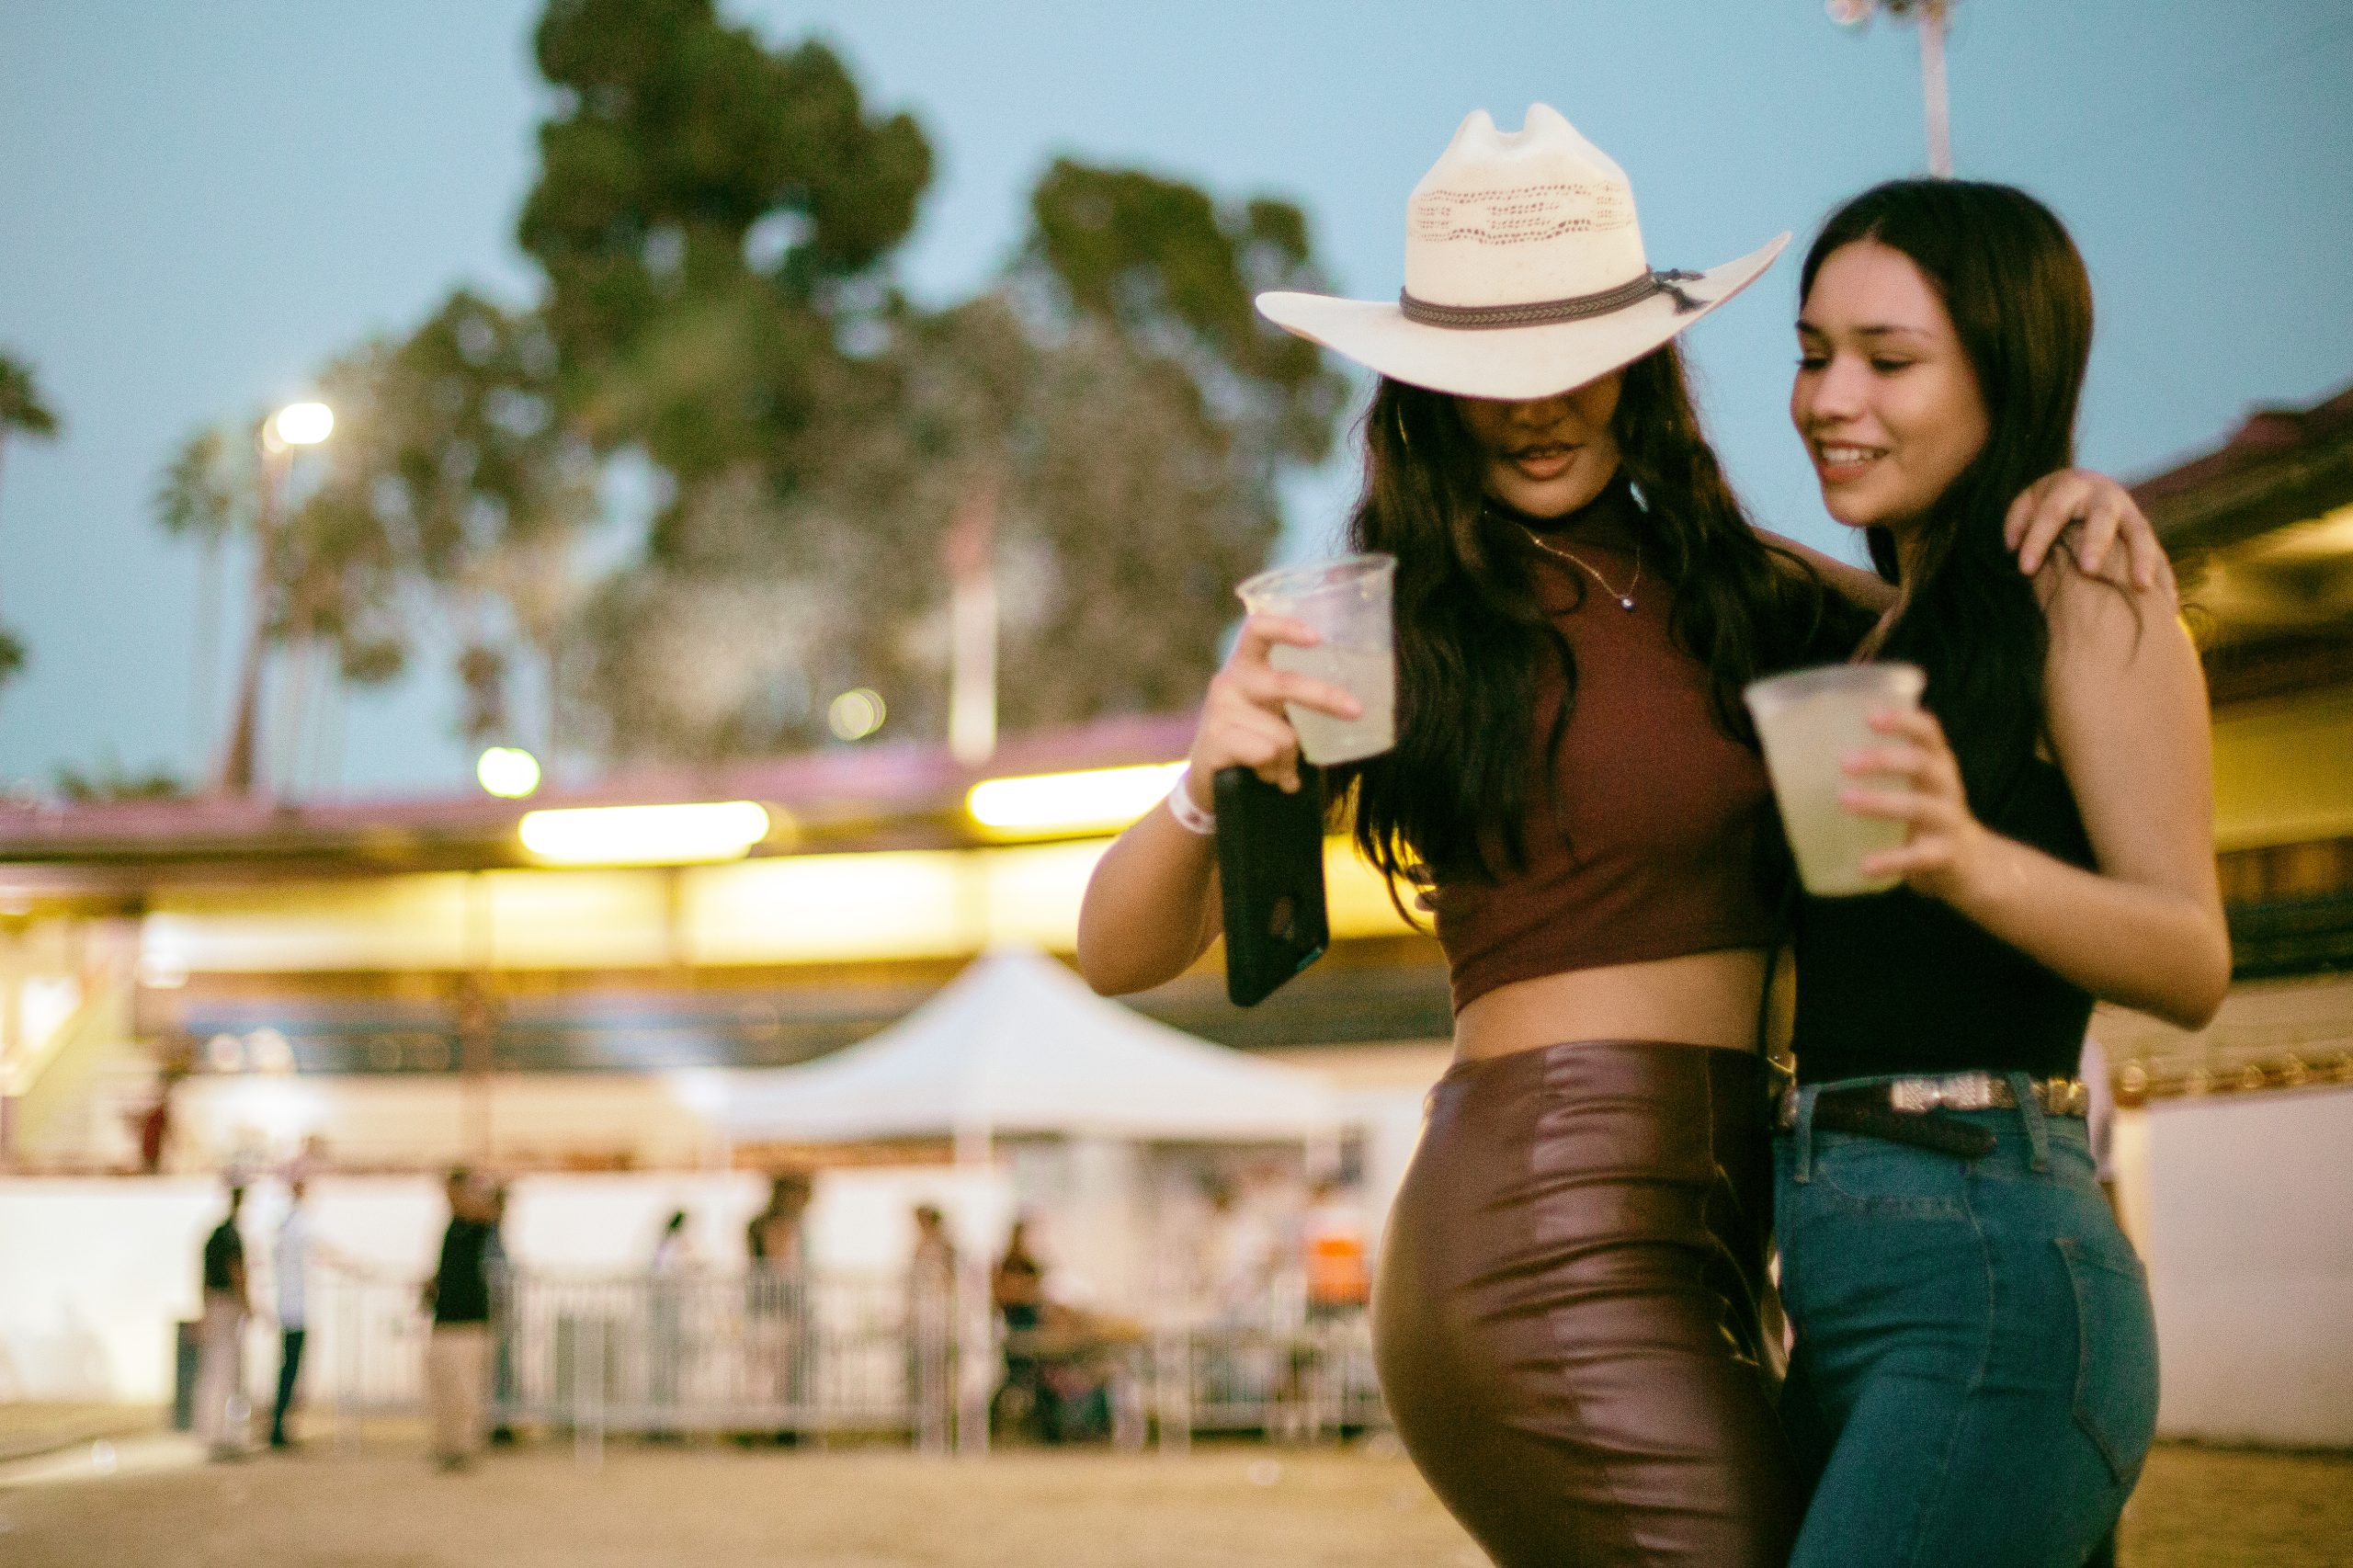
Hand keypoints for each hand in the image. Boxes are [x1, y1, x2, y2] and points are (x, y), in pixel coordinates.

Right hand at [1186, 613, 1361, 798]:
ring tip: (1274, 766)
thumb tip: (1348, 707)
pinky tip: (1261, 773)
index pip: (1257, 630)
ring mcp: (1220, 710)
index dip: (1285, 628)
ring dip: (1288, 758)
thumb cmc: (1249, 736)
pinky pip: (1266, 754)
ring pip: (1284, 734)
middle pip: (1286, 684)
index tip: (1317, 637)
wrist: (1208, 777)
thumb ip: (1295, 700)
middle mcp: (1229, 681)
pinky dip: (1273, 771)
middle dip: (1324, 697)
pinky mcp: (1215, 739)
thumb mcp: (1269, 709)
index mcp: (1245, 665)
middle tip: (1355, 710)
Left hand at [1840, 707, 1991, 902]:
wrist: (1970, 864)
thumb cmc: (1925, 813)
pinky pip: (1917, 857)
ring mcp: (1948, 821)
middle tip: (1844, 762)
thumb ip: (1880, 766)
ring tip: (1844, 801)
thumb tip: (1809, 752)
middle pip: (1921, 764)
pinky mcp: (1945, 856)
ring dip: (1880, 803)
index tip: (1870, 715)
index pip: (1927, 731)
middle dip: (1883, 760)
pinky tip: (1865, 866)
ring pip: (1918, 807)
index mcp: (1936, 763)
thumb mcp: (1912, 784)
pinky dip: (1890, 861)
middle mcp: (1946, 787)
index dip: (1902, 719)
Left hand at [2004, 469, 2174, 595]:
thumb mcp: (2029, 501)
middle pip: (2103, 517)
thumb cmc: (2051, 501)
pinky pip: (2160, 554)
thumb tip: (2014, 547)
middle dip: (2096, 542)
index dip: (2038, 539)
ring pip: (2141, 533)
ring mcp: (2130, 513)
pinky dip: (2165, 577)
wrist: (2086, 485)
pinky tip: (2168, 603)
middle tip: (2088, 570)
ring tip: (2141, 587)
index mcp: (2072, 487)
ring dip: (2142, 559)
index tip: (2024, 569)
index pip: (2052, 512)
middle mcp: (2105, 497)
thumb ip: (2017, 521)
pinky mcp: (2145, 533)